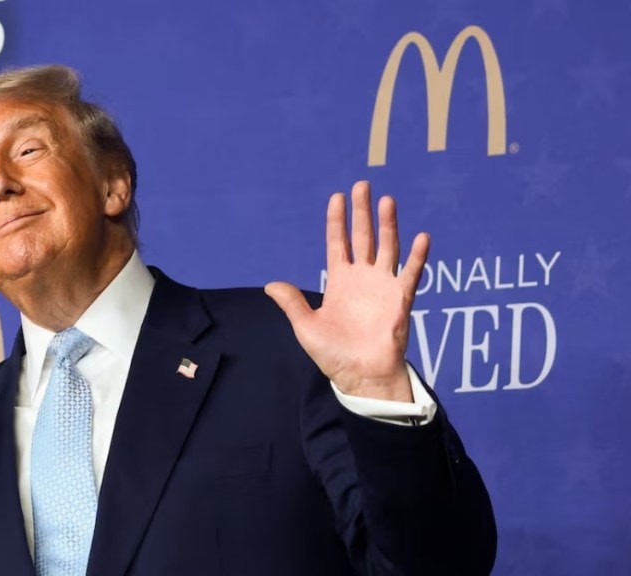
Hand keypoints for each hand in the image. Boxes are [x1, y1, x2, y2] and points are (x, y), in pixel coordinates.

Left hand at [265, 181, 427, 401]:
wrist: (360, 377)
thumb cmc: (334, 354)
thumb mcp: (306, 327)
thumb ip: (292, 303)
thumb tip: (270, 285)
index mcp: (340, 282)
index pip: (338, 243)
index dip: (337, 221)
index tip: (337, 196)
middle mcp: (362, 279)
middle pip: (363, 237)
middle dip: (362, 212)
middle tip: (362, 185)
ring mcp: (383, 287)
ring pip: (387, 248)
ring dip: (388, 225)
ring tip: (387, 201)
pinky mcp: (400, 300)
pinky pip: (410, 274)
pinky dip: (417, 256)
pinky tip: (421, 237)